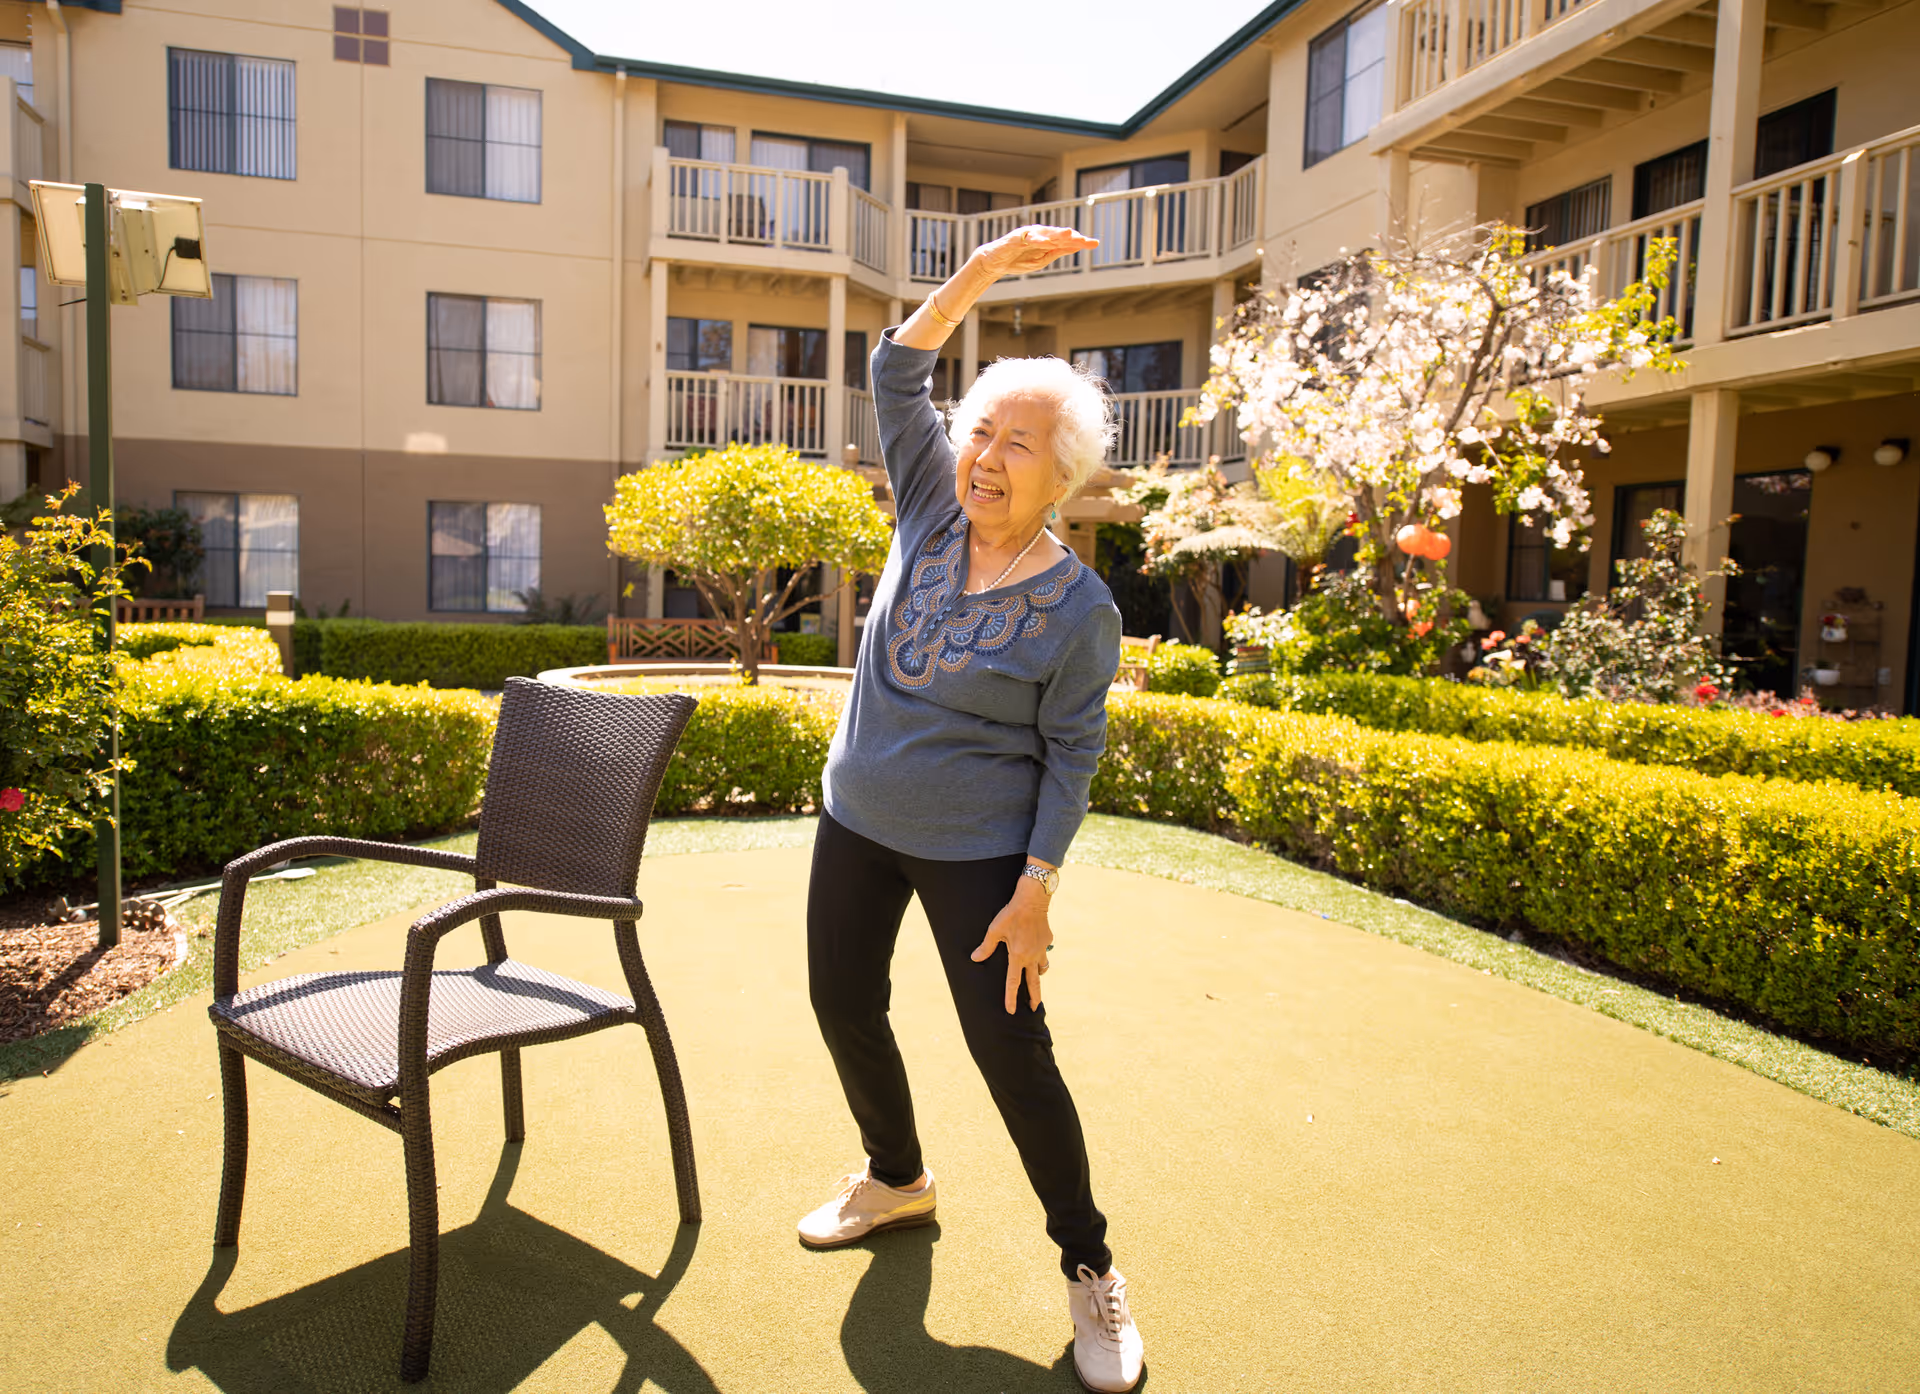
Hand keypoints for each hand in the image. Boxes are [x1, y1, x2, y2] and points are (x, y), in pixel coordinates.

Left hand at [970, 877, 1052, 1013]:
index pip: (1013, 982)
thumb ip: (986, 947)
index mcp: (1017, 956)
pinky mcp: (1048, 940)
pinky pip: (1044, 952)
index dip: (1011, 998)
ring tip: (1035, 978)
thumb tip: (975, 959)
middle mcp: (1031, 956)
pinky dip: (1040, 954)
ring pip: (1042, 968)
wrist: (1033, 900)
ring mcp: (1041, 949)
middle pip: (1034, 982)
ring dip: (1038, 975)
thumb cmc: (1011, 914)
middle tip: (1034, 1008)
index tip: (1012, 1011)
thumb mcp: (994, 930)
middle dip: (1034, 997)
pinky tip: (1035, 947)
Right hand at [972, 225, 1098, 279]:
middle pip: (1059, 235)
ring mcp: (1028, 235)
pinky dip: (1038, 240)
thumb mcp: (1042, 260)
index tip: (1094, 243)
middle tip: (1087, 240)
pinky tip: (1046, 242)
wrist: (994, 263)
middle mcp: (1040, 234)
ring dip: (1058, 233)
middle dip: (1073, 237)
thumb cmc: (1018, 260)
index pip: (1066, 240)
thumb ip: (1057, 252)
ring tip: (1070, 234)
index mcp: (1047, 240)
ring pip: (1046, 233)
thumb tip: (1075, 247)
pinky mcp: (1015, 238)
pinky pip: (1028, 238)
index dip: (1080, 241)